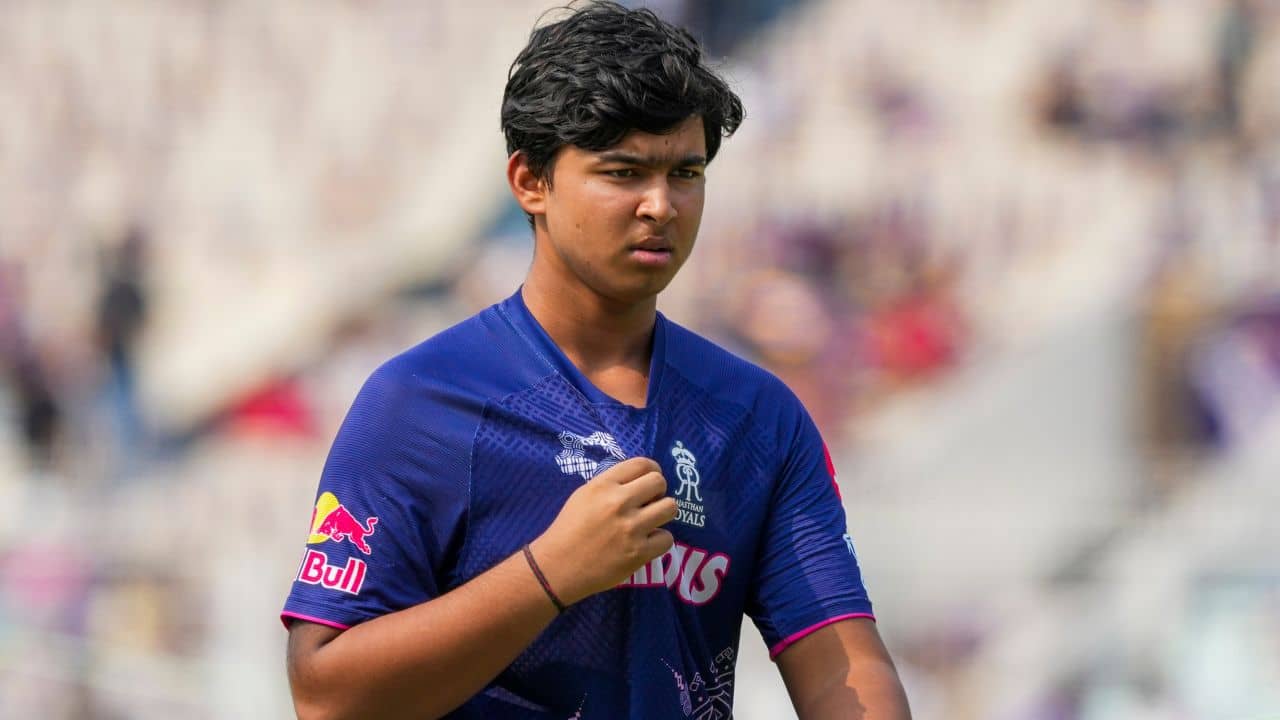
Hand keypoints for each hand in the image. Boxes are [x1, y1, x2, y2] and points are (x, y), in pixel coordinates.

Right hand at [529, 457, 677, 605]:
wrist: (558, 567)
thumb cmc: (569, 529)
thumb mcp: (584, 495)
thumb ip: (611, 485)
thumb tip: (639, 481)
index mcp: (603, 485)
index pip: (641, 464)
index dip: (652, 470)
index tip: (650, 482)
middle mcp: (619, 502)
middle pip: (659, 482)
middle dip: (658, 492)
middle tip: (650, 503)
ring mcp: (630, 528)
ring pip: (670, 507)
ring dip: (663, 514)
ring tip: (651, 522)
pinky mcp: (638, 553)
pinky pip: (667, 538)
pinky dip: (659, 541)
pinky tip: (646, 543)